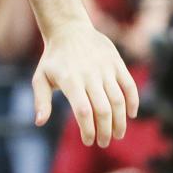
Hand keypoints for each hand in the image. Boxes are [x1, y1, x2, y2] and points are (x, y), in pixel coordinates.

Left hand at [32, 21, 138, 146]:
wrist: (69, 30)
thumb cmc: (53, 60)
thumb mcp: (40, 78)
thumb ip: (41, 101)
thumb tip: (39, 122)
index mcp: (70, 81)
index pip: (83, 111)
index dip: (88, 129)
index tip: (89, 141)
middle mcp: (89, 75)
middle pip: (102, 109)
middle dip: (105, 130)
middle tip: (104, 143)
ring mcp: (105, 69)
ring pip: (118, 100)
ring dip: (120, 120)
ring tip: (117, 135)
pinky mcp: (117, 63)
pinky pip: (129, 85)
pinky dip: (133, 101)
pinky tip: (131, 115)